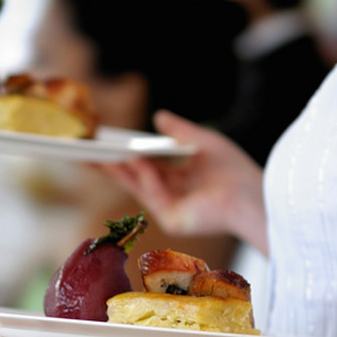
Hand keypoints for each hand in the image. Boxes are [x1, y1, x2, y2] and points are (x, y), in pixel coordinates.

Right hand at [103, 110, 267, 251]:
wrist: (252, 197)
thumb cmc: (234, 170)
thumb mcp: (203, 141)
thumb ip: (180, 130)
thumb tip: (158, 116)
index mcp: (181, 177)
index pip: (146, 165)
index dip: (124, 154)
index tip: (103, 142)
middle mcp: (172, 194)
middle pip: (134, 177)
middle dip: (109, 165)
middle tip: (84, 151)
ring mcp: (170, 208)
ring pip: (136, 186)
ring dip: (117, 169)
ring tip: (97, 151)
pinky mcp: (172, 220)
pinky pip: (152, 193)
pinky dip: (142, 175)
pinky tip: (132, 157)